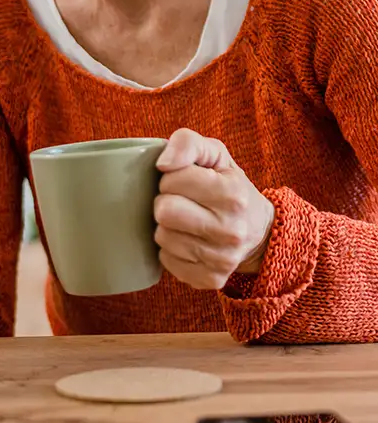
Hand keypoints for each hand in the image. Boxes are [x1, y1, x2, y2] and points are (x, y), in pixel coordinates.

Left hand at [154, 129, 274, 289]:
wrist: (260, 231)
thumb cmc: (228, 185)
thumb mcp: (216, 154)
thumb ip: (187, 143)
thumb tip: (162, 163)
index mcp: (232, 195)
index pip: (171, 180)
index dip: (171, 177)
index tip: (184, 180)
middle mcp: (230, 230)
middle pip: (164, 211)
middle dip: (165, 201)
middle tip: (180, 200)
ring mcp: (221, 259)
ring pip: (162, 237)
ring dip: (167, 225)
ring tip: (186, 220)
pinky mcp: (210, 279)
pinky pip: (167, 261)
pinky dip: (171, 249)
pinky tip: (188, 240)